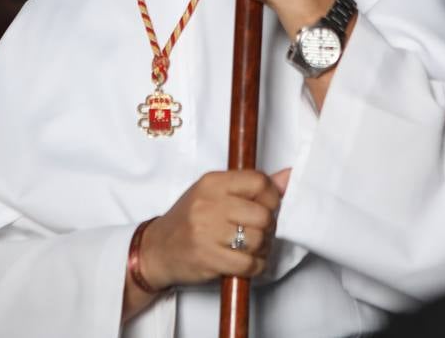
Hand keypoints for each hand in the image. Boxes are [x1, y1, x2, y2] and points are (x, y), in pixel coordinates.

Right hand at [139, 169, 284, 289]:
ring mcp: (206, 232)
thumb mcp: (215, 194)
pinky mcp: (208, 259)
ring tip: (251, 247)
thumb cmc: (190, 219)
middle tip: (259, 230)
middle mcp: (209, 203)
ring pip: (258, 240)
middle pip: (263, 214)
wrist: (157, 249)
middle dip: (268, 227)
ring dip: (262, 248)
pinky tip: (246, 262)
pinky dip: (255, 266)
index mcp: (212, 182)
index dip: (272, 197)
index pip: (259, 182)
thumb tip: (287, 177)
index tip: (267, 206)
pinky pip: (249, 264)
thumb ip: (250, 186)